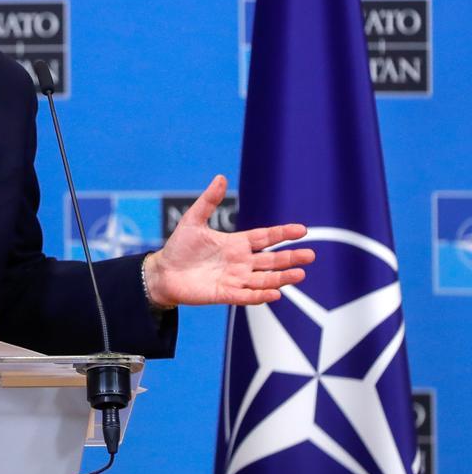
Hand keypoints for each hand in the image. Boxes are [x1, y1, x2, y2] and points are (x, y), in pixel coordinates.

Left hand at [144, 175, 314, 306]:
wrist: (163, 272)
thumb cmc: (179, 247)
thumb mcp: (193, 220)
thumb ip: (209, 201)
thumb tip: (221, 177)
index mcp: (236, 244)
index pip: (265, 237)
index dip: (283, 234)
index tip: (302, 230)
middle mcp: (240, 262)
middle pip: (271, 260)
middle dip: (290, 258)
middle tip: (311, 255)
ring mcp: (235, 279)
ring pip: (264, 279)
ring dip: (282, 278)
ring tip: (300, 274)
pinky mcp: (225, 294)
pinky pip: (247, 296)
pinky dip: (261, 295)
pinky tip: (276, 293)